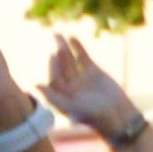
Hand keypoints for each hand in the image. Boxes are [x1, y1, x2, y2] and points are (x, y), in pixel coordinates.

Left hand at [39, 35, 144, 149]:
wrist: (117, 114)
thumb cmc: (93, 115)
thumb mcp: (71, 108)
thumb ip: (53, 97)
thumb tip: (35, 85)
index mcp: (61, 95)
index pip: (54, 78)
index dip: (53, 67)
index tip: (53, 56)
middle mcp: (68, 85)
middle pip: (61, 67)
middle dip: (58, 53)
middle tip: (55, 37)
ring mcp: (80, 77)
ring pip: (70, 60)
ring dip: (65, 48)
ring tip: (59, 35)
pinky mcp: (93, 71)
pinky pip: (83, 58)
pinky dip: (78, 48)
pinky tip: (72, 38)